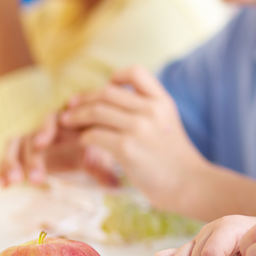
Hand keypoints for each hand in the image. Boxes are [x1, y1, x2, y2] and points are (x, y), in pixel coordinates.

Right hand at [0, 111, 120, 186]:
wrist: (86, 149)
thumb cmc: (93, 149)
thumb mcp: (99, 158)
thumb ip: (104, 169)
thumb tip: (115, 185)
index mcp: (68, 125)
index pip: (53, 120)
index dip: (45, 129)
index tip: (41, 144)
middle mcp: (49, 129)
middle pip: (34, 136)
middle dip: (32, 157)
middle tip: (36, 179)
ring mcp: (34, 139)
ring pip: (18, 145)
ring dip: (13, 162)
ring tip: (13, 182)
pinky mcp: (23, 151)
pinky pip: (10, 155)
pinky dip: (4, 168)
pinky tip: (3, 184)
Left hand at [58, 65, 206, 211]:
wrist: (188, 184)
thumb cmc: (175, 158)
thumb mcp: (168, 122)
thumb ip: (148, 109)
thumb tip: (116, 99)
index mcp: (162, 101)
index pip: (136, 72)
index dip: (116, 76)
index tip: (105, 87)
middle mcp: (151, 110)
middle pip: (107, 92)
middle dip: (84, 99)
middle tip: (70, 107)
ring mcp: (139, 128)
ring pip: (96, 112)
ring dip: (76, 117)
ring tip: (67, 122)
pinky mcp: (126, 148)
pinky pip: (94, 135)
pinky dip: (83, 137)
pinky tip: (82, 142)